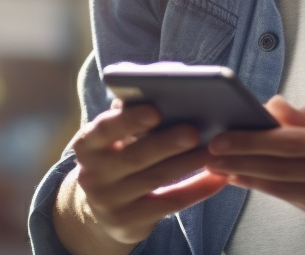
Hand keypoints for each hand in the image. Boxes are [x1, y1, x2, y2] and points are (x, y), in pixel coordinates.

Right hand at [57, 99, 228, 249]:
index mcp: (86, 145)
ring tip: (214, 149)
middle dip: (166, 143)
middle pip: (134, 156)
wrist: (99, 210)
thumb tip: (165, 80)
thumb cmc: (115, 158)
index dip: (129, 119)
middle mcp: (91, 175)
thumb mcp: (112, 139)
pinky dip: (196, 189)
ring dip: (188, 163)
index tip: (155, 110)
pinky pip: (169, 204)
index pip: (104, 129)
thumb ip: (129, 113)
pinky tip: (218, 178)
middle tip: (194, 131)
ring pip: (155, 179)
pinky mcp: (129, 223)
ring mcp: (109, 203)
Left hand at [204, 92, 304, 225]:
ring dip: (250, 179)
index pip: (291, 143)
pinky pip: (299, 202)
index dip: (252, 142)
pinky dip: (273, 190)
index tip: (222, 137)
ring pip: (285, 190)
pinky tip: (251, 179)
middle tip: (207, 154)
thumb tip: (275, 109)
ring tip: (221, 167)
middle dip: (240, 162)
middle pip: (281, 170)